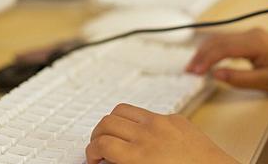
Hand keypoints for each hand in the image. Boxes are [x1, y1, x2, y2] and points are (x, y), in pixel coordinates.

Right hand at [85, 103, 236, 163]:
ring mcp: (163, 122)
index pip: (100, 144)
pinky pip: (147, 112)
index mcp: (139, 156)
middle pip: (107, 122)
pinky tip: (142, 135)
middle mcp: (149, 134)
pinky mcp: (176, 117)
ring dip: (113, 122)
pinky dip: (137, 122)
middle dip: (97, 135)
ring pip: (123, 109)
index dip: (91, 152)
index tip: (93, 158)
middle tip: (99, 147)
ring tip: (115, 136)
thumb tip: (108, 162)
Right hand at [184, 27, 267, 96]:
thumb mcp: (262, 82)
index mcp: (255, 42)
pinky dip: (216, 50)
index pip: (223, 48)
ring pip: (222, 39)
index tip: (194, 71)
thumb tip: (214, 74)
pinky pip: (229, 41)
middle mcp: (252, 34)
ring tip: (194, 65)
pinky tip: (208, 59)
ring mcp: (252, 34)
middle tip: (188, 69)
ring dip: (206, 51)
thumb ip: (237, 78)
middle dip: (202, 55)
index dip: (206, 60)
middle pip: (219, 41)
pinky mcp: (252, 39)